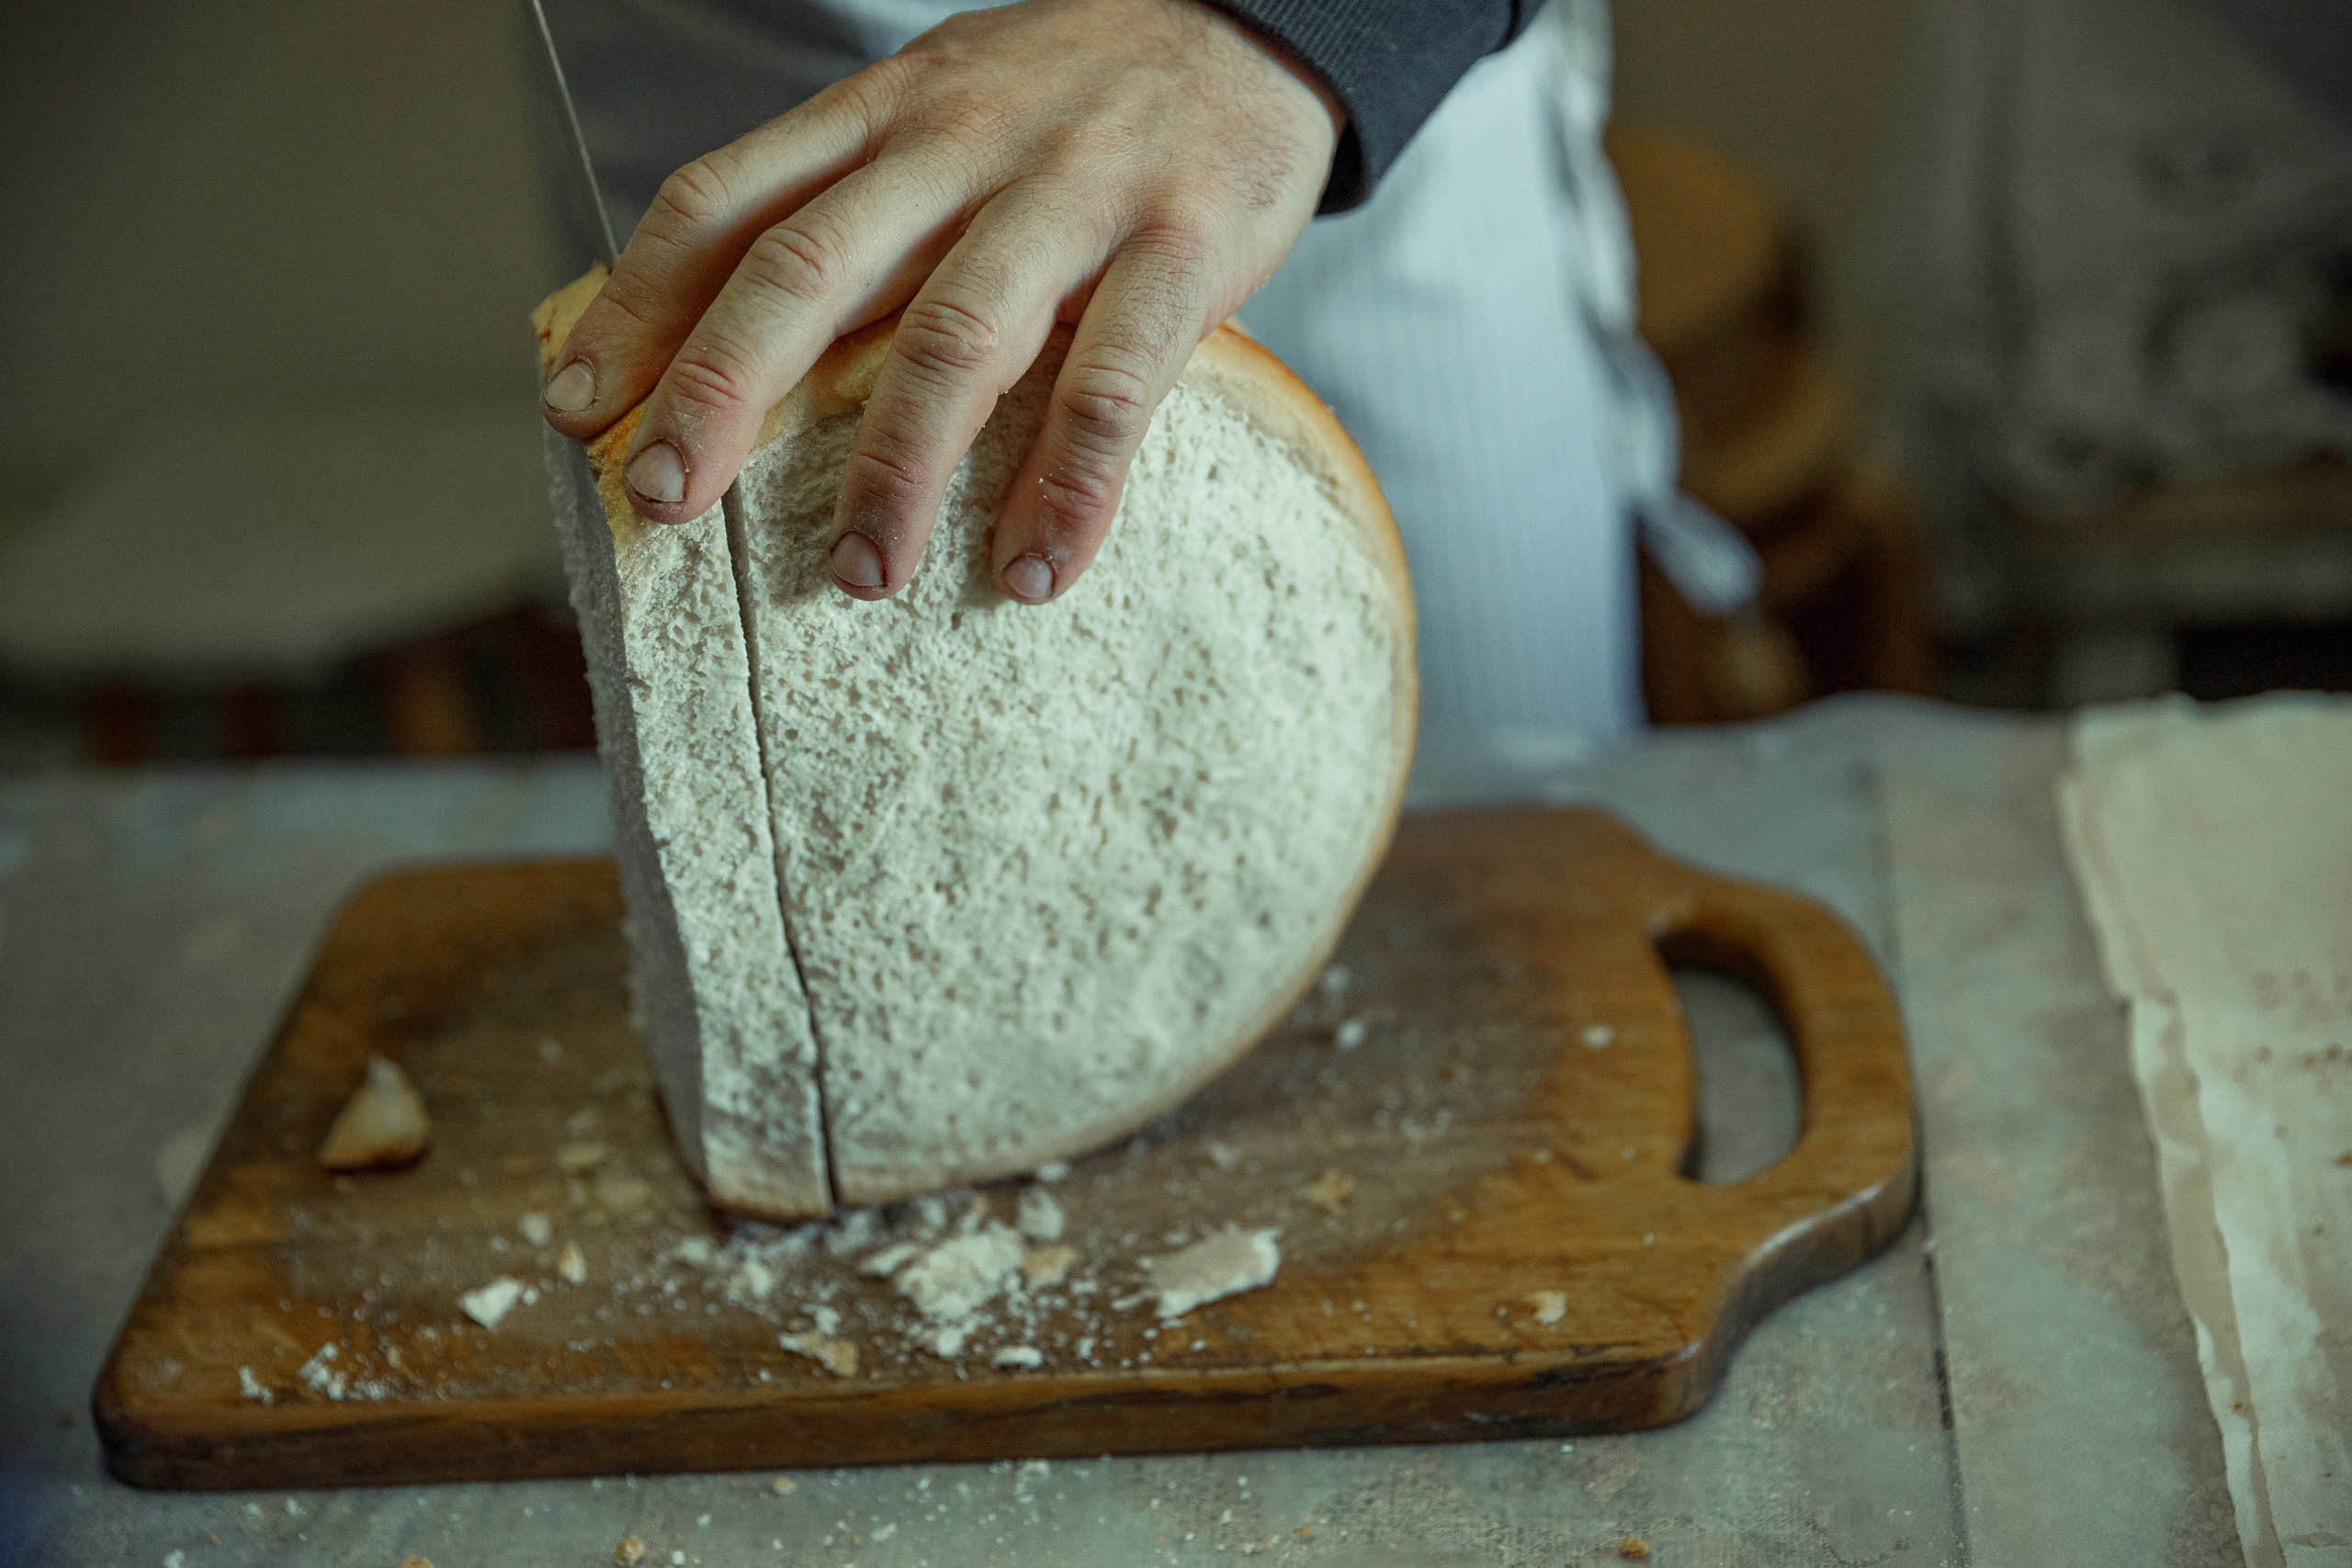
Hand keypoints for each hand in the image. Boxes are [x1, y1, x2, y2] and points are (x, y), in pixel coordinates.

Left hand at [541, 0, 1340, 603]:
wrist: (1254, 19)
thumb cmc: (1073, 96)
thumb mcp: (940, 107)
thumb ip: (851, 198)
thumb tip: (731, 338)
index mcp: (884, 113)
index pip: (726, 199)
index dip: (638, 307)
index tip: (576, 412)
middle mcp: (959, 144)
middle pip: (808, 267)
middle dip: (722, 391)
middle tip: (666, 501)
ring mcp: (1073, 192)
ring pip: (953, 338)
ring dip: (895, 470)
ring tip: (860, 575)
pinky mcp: (1184, 246)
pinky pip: (1112, 387)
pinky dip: (1067, 489)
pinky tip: (1034, 568)